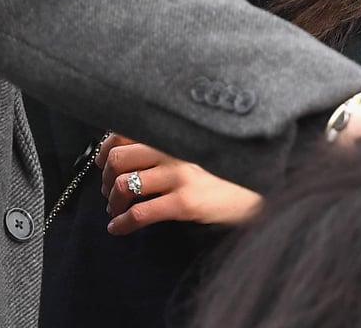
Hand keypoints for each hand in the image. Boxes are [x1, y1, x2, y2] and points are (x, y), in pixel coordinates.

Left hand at [95, 135, 262, 235]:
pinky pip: (140, 213)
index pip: (125, 131)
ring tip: (115, 210)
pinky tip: (118, 229)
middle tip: (108, 191)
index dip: (106, 149)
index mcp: (175, 133)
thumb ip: (170, 145)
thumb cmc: (227, 169)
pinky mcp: (184, 202)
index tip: (102, 161)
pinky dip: (121, 223)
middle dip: (106, 178)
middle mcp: (174, 149)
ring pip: (125, 184)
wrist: (258, 188)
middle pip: (119, 157)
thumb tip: (134, 152)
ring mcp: (179, 175)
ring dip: (112, 202)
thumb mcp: (197, 148)